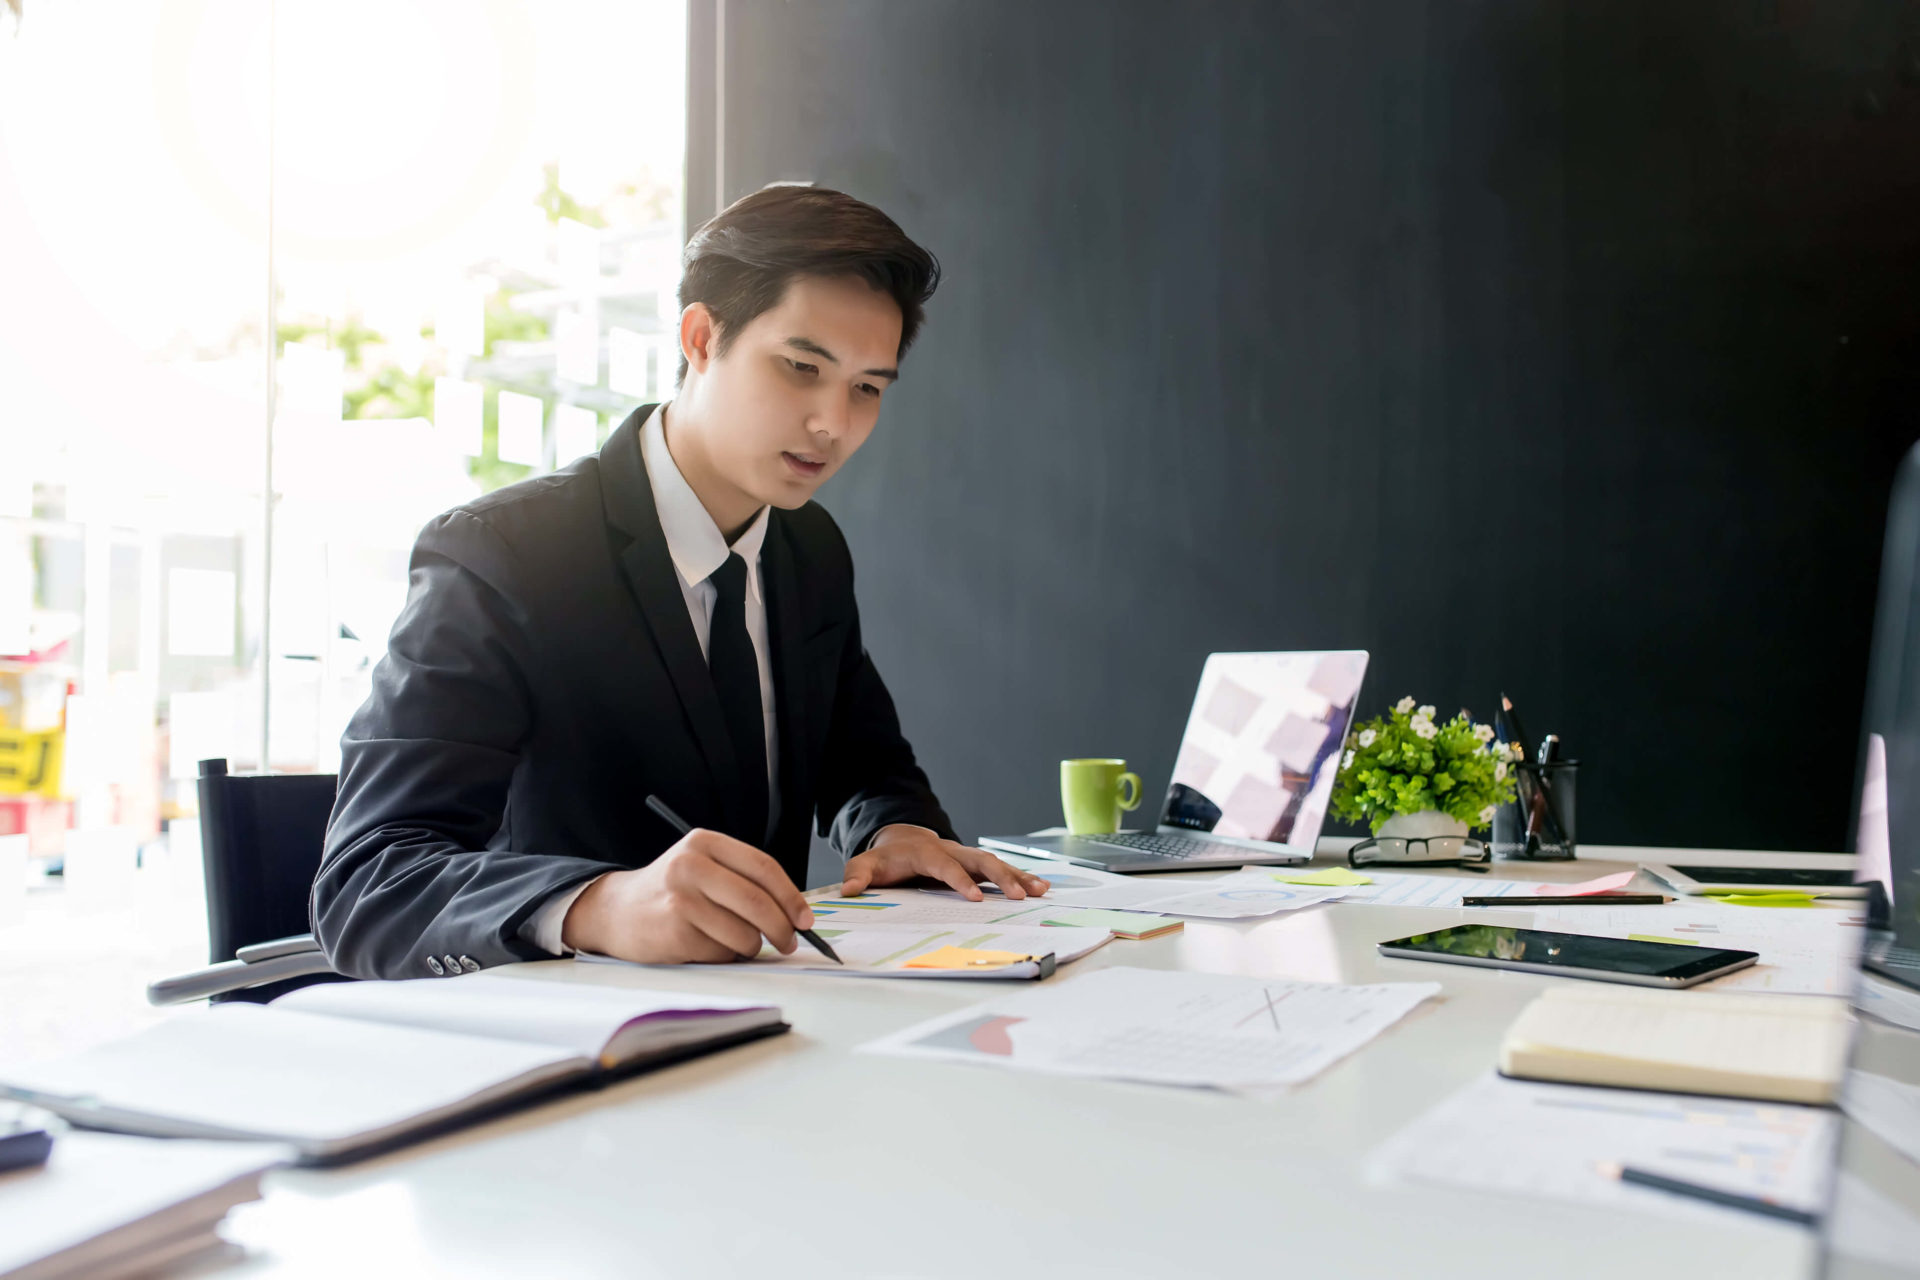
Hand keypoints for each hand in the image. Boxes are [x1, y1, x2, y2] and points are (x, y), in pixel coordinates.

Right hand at [561, 828, 813, 963]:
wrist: (616, 911)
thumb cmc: (671, 891)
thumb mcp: (702, 867)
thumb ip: (742, 880)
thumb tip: (795, 915)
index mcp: (704, 843)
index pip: (764, 868)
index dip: (791, 897)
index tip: (805, 919)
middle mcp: (691, 865)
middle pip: (758, 902)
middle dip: (782, 929)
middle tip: (789, 942)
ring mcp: (680, 899)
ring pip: (743, 934)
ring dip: (749, 947)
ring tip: (734, 942)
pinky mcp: (674, 932)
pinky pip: (721, 953)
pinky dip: (724, 957)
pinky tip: (705, 945)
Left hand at [839, 825, 1050, 900]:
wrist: (901, 839)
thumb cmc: (886, 857)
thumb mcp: (867, 864)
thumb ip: (858, 875)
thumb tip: (848, 890)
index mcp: (927, 852)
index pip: (947, 866)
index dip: (961, 881)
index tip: (975, 898)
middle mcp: (952, 850)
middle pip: (981, 860)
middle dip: (1001, 877)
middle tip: (1019, 895)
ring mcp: (967, 855)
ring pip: (996, 862)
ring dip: (1018, 875)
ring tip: (1040, 890)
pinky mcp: (975, 863)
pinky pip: (1001, 868)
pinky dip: (1021, 876)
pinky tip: (1040, 886)